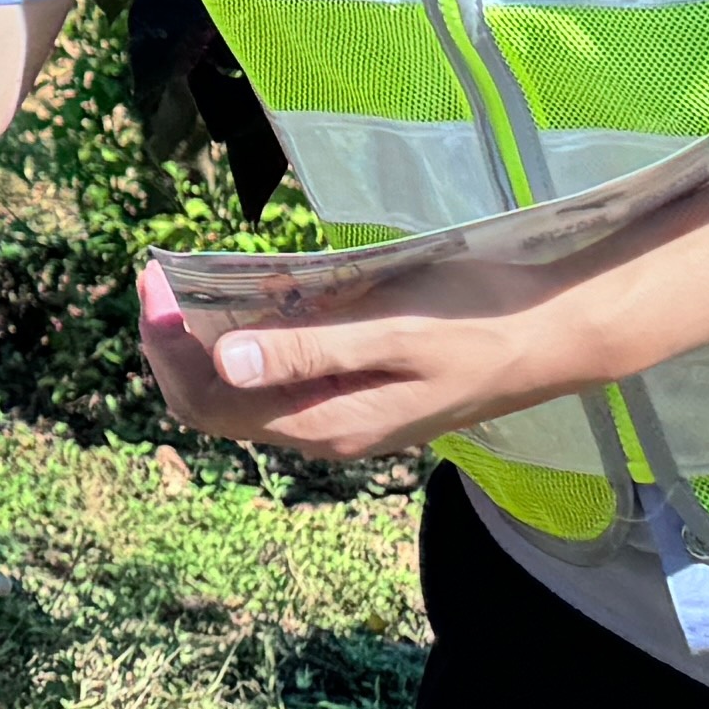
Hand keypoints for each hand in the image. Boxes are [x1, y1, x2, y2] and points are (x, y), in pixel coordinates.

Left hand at [135, 252, 567, 463]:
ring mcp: (341, 415)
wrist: (553, 336)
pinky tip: (250, 301)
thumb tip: (226, 365)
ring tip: (189, 285)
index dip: (168, 349)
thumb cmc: (475, 323)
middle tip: (159, 278)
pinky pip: (279, 376)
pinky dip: (249, 341)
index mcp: (327, 424)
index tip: (155, 283)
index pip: (210, 404)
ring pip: (245, 391)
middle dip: (175, 344)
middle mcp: (325, 431)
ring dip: (207, 343)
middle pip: (217, 403)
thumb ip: (310, 349)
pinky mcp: (357, 392)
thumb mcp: (392, 331)